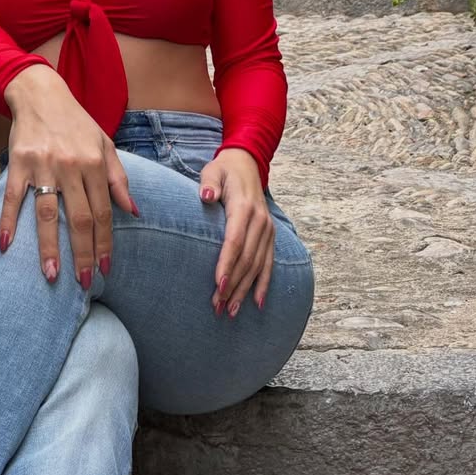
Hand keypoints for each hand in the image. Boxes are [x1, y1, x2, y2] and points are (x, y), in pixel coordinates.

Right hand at [0, 66, 137, 287]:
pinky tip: (6, 245)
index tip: (105, 268)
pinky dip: (8, 221)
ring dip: (49, 247)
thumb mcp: (106, 144)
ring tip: (52, 275)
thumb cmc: (77, 123)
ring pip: (47, 214)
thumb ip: (119, 179)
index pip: (103, 212)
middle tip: (83, 282)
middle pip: (78, 218)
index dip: (104, 243)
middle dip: (82, 253)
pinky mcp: (18, 163)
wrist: (41, 94)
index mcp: (95, 163)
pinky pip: (12, 197)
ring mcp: (43, 165)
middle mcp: (71, 166)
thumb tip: (133, 211)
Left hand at [198, 148, 273, 316]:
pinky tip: (256, 303)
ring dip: (245, 290)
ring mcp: (267, 230)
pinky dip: (263, 284)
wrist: (247, 164)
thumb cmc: (223, 170)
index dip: (227, 264)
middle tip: (218, 307)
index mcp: (244, 208)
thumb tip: (205, 195)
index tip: (219, 285)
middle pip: (246, 259)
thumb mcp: (213, 170)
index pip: (235, 241)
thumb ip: (208, 183)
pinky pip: (268, 263)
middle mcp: (260, 221)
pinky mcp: (270, 235)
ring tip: (232, 311)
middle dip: (233, 285)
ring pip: (257, 265)